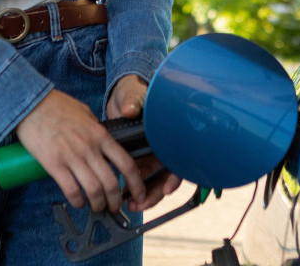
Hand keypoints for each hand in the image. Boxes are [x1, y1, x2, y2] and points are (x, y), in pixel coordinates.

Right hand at [15, 89, 144, 212]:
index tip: (138, 193)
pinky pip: (71, 190)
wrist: (31, 103)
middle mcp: (89, 147)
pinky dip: (77, 201)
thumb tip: (103, 141)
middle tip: (114, 206)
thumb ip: (96, 129)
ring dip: (98, 204)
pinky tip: (78, 202)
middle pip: (111, 182)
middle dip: (116, 201)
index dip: (136, 183)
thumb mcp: (85, 113)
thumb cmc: (56, 106)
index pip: (126, 163)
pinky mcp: (54, 164)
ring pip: (93, 190)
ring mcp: (72, 156)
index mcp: (100, 135)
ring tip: (97, 207)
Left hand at [107, 76, 183, 211]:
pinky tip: (123, 197)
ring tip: (131, 206)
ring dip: (145, 197)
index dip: (175, 177)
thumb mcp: (133, 94)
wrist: (120, 98)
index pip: (178, 160)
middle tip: (141, 204)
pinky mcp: (138, 160)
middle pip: (167, 177)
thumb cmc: (133, 93)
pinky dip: (133, 191)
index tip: (167, 189)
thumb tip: (129, 108)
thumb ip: (132, 101)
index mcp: (168, 134)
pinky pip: (140, 180)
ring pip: (154, 183)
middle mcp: (164, 148)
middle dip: (155, 194)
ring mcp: (151, 156)